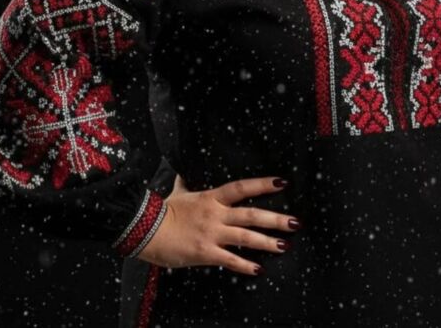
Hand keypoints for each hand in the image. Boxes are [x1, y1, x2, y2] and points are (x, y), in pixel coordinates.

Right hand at [137, 174, 299, 274]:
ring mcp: (212, 234)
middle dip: (275, 219)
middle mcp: (216, 214)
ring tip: (285, 245)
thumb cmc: (161, 211)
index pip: (242, 187)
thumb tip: (182, 172)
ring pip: (246, 237)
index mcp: (211, 197)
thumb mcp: (177, 192)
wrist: (145, 230)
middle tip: (294, 222)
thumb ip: (185, 182)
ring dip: (267, 242)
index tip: (282, 182)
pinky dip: (245, 265)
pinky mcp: (206, 253)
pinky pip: (230, 260)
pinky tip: (258, 269)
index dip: (263, 184)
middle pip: (252, 214)